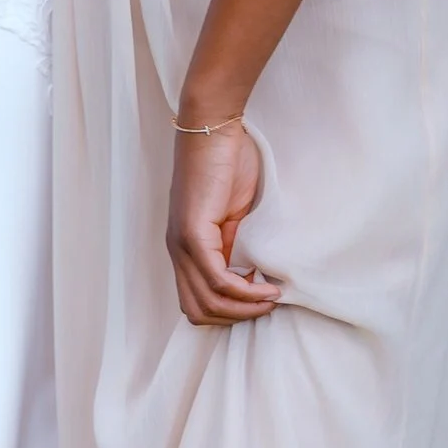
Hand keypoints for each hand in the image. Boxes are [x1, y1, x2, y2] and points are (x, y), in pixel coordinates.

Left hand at [166, 123, 278, 326]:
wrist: (214, 129)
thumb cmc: (227, 164)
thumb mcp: (233, 216)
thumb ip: (234, 246)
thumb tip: (249, 276)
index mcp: (184, 248)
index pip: (195, 303)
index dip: (229, 311)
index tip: (259, 299)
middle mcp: (176, 250)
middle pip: (198, 311)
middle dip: (236, 317)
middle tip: (266, 305)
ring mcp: (181, 243)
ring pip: (207, 302)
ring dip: (244, 308)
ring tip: (271, 298)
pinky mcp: (192, 233)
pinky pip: (216, 279)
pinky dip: (244, 291)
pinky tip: (265, 285)